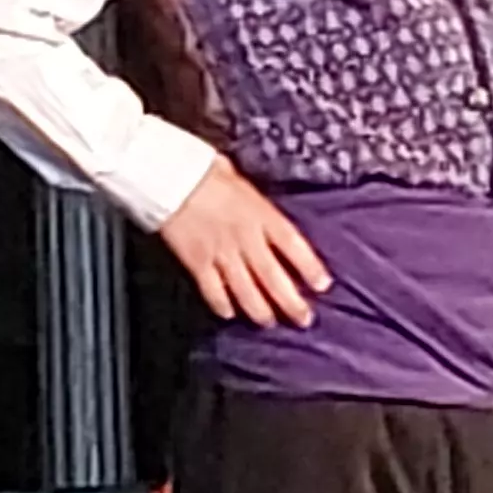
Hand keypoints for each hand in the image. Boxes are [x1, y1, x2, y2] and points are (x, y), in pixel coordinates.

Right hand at [157, 163, 327, 325]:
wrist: (169, 176)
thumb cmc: (203, 170)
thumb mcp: (239, 178)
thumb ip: (254, 201)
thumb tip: (261, 210)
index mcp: (260, 214)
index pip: (292, 245)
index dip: (310, 267)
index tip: (323, 285)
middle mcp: (245, 237)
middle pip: (273, 276)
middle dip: (291, 302)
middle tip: (304, 320)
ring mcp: (221, 252)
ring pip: (246, 290)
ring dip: (260, 310)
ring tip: (269, 322)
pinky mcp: (197, 262)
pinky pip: (213, 290)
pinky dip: (222, 304)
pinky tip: (229, 313)